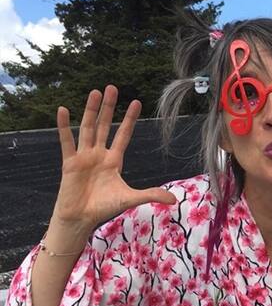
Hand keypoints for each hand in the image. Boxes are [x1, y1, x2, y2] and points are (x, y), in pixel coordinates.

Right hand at [51, 85, 175, 232]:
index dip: (129, 119)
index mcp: (114, 159)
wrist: (81, 218)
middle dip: (108, 107)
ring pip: (88, 128)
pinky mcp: (70, 162)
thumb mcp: (130, 198)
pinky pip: (66, 141)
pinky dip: (64, 126)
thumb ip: (150, 195)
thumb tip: (174, 200)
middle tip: (112, 87)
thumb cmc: (103, 207)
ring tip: (95, 92)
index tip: (136, 102)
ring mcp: (84, 156)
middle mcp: (99, 154)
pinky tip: (63, 110)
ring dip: (90, 110)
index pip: (123, 134)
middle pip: (104, 125)